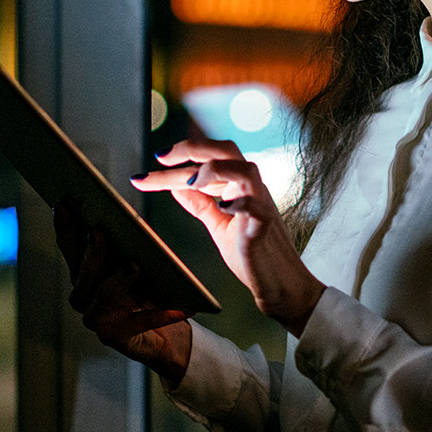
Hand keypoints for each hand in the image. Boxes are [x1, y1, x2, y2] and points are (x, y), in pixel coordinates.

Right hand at [52, 200, 190, 384]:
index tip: (62, 203)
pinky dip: (162, 313)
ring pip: (104, 297)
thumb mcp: (136, 262)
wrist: (161, 337)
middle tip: (99, 232)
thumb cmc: (147, 291)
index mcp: (83, 274)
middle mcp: (83, 297)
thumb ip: (125, 244)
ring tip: (134, 265)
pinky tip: (183, 305)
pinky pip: (142, 322)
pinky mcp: (119, 338)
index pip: (69, 247)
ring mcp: (98, 320)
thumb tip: (124, 216)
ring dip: (118, 279)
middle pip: (83, 273)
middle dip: (91, 252)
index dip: (65, 226)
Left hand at [130, 138, 324, 336]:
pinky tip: (221, 207)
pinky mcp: (264, 228)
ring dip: (214, 170)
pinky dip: (239, 203)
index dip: (179, 159)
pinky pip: (257, 208)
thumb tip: (176, 187)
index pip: (207, 161)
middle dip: (192, 148)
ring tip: (189, 181)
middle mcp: (251, 188)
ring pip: (246, 170)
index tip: (150, 164)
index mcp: (239, 185)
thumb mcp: (218, 224)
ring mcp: (261, 206)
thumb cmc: (252, 252)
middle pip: (227, 151)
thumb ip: (201, 204)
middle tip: (161, 156)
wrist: (281, 283)